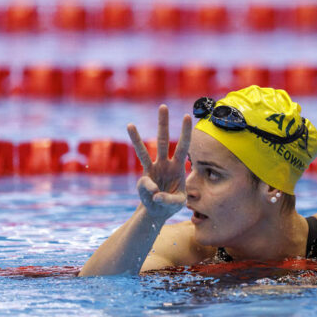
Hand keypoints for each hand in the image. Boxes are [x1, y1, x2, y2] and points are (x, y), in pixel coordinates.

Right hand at [127, 105, 191, 221]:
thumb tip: (155, 193)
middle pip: (163, 140)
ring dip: (136, 138)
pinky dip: (148, 190)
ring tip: (130, 125)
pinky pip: (144, 182)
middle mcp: (164, 164)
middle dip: (163, 124)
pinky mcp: (142, 179)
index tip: (187, 116)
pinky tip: (155, 197)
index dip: (185, 132)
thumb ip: (169, 199)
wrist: (158, 211)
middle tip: (163, 106)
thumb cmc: (171, 204)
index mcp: (178, 166)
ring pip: (143, 152)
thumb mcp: (178, 204)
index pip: (183, 146)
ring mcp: (152, 170)